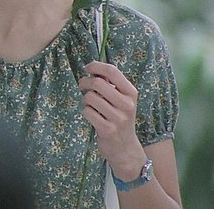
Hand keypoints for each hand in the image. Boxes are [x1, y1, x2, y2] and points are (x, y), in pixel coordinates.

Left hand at [78, 61, 145, 179]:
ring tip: (91, 105)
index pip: (112, 71)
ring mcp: (118, 118)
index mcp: (131, 93)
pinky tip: (93, 116)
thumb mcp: (121, 100)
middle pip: (97, 83)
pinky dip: (86, 112)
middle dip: (85, 82)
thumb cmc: (119, 117)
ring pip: (90, 97)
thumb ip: (110, 84)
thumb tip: (93, 68)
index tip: (87, 68)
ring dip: (85, 100)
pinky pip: (87, 112)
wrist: (125, 148)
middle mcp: (127, 104)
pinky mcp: (108, 129)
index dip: (96, 66)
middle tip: (82, 86)